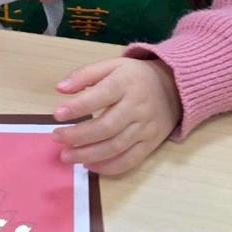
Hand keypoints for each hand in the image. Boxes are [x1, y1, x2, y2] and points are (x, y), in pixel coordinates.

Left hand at [51, 58, 181, 175]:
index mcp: (126, 83)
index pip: (100, 96)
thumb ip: (85, 75)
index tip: (56, 115)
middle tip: (56, 138)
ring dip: (89, 154)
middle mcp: (137, 107)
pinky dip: (109, 167)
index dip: (78, 107)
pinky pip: (131, 160)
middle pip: (106, 127)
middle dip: (78, 136)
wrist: (175, 87)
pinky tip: (90, 165)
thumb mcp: (112, 65)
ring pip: (116, 146)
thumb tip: (60, 88)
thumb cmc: (135, 76)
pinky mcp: (152, 144)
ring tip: (67, 156)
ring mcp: (146, 128)